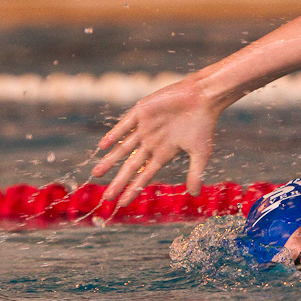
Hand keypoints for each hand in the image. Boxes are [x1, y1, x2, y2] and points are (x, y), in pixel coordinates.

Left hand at [91, 77, 217, 205]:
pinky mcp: (142, 112)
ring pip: (123, 148)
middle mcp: (151, 143)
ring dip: (109, 161)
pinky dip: (113, 135)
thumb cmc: (204, 125)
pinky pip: (124, 125)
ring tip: (96, 174)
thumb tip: (195, 195)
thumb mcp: (201, 153)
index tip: (122, 204)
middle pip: (130, 166)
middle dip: (118, 182)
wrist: (203, 97)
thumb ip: (195, 173)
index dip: (133, 189)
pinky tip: (103, 146)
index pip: (144, 176)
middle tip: (106, 198)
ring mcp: (145, 128)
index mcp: (164, 153)